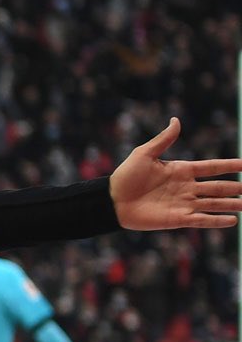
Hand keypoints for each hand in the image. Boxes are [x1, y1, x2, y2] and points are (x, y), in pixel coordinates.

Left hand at [110, 118, 241, 229]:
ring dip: (232, 204)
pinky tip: (233, 221)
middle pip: (218, 187)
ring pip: (214, 203)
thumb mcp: (144, 154)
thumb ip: (164, 139)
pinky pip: (201, 219)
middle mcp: (186, 187)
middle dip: (237, 187)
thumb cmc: (125, 176)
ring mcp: (183, 204)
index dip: (230, 165)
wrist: (112, 200)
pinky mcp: (177, 219)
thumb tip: (176, 120)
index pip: (212, 167)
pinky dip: (217, 220)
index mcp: (181, 170)